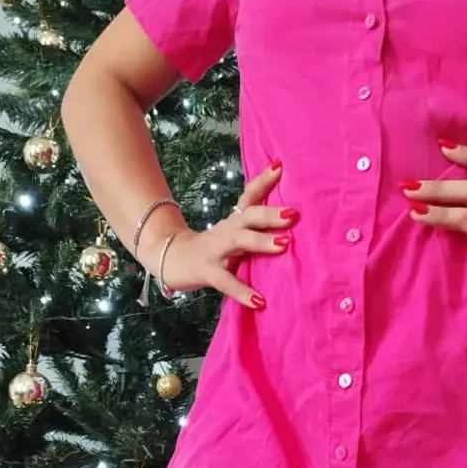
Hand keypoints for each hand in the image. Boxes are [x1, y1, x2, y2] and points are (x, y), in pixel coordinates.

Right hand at [162, 161, 298, 308]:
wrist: (172, 260)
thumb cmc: (214, 248)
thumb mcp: (234, 233)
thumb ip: (257, 228)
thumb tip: (293, 220)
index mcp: (235, 220)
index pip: (250, 195)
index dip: (264, 181)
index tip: (281, 166)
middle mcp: (227, 230)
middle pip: (249, 216)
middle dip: (271, 213)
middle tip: (294, 213)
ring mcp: (216, 250)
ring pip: (239, 241)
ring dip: (261, 242)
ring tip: (284, 245)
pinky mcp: (207, 272)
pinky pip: (227, 282)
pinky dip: (243, 292)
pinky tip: (260, 301)